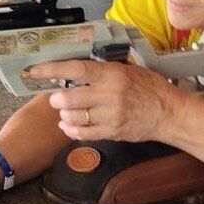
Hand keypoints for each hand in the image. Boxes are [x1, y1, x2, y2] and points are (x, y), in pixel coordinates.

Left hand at [26, 59, 185, 142]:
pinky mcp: (113, 132)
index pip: (76, 69)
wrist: (168, 113)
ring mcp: (111, 115)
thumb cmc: (149, 88)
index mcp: (112, 74)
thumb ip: (102, 71)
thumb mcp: (127, 70)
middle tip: (55, 98)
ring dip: (64, 115)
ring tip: (65, 112)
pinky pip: (84, 134)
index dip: (52, 70)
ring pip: (74, 117)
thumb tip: (74, 71)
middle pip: (70, 98)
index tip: (35, 71)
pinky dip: (71, 130)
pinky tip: (68, 126)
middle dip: (57, 99)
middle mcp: (110, 94)